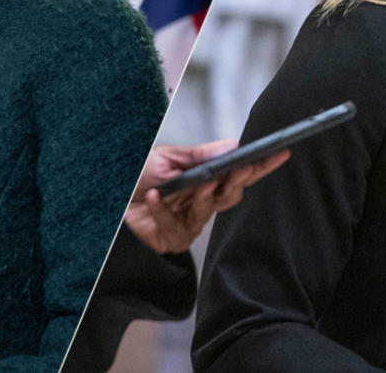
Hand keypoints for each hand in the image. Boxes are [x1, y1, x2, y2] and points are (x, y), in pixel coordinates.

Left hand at [123, 139, 289, 253]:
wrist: (107, 202)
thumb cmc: (135, 179)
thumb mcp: (167, 158)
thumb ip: (201, 155)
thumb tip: (233, 146)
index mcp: (202, 179)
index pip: (238, 173)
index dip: (260, 166)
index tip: (278, 154)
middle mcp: (200, 201)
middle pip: (231, 194)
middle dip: (237, 180)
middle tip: (241, 168)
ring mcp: (190, 222)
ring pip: (210, 209)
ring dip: (203, 195)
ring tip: (195, 184)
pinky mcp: (175, 239)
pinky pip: (177, 225)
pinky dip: (163, 210)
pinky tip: (155, 198)